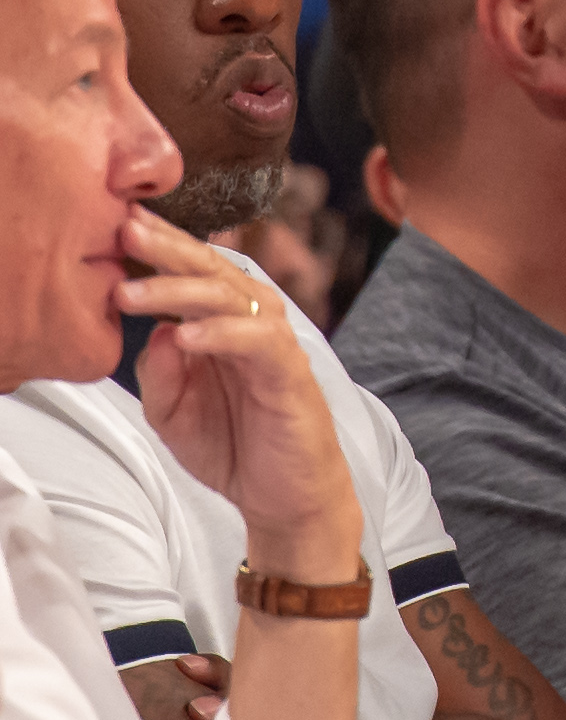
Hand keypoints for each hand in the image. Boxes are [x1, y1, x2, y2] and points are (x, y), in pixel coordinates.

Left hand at [117, 209, 361, 581]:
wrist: (284, 495)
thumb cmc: (233, 445)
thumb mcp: (172, 412)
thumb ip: (159, 372)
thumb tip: (156, 333)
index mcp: (222, 325)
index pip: (192, 275)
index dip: (160, 249)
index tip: (120, 225)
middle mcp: (252, 323)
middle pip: (213, 272)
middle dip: (169, 249)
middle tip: (127, 229)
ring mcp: (274, 345)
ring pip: (233, 299)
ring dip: (181, 292)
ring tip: (133, 292)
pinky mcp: (290, 373)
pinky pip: (260, 342)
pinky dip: (223, 335)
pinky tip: (187, 336)